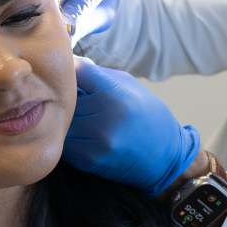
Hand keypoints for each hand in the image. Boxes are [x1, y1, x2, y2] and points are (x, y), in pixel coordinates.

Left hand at [63, 57, 199, 197]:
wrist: (165, 157)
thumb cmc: (147, 115)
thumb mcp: (130, 85)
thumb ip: (97, 74)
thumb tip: (69, 65)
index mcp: (115, 95)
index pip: (76, 72)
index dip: (72, 70)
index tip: (74, 72)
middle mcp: (103, 119)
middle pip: (65, 98)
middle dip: (67, 96)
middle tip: (77, 97)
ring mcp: (94, 143)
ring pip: (61, 122)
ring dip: (65, 117)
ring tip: (80, 116)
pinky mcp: (87, 161)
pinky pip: (64, 142)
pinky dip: (69, 136)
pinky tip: (83, 133)